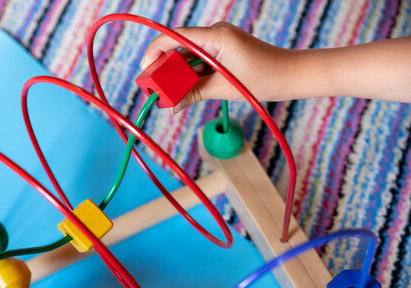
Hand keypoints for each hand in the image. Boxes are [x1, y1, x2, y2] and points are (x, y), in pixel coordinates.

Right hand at [140, 22, 297, 112]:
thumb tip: (170, 106)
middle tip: (154, 89)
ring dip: (177, 74)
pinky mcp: (223, 50)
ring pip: (188, 55)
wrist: (291, 75)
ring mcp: (220, 41)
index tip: (145, 72)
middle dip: (164, 68)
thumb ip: (192, 94)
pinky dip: (190, 75)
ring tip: (167, 94)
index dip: (155, 52)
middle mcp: (216, 33)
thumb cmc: (263, 80)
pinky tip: (183, 90)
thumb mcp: (222, 89)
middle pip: (178, 47)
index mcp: (216, 36)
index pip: (175, 37)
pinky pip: (199, 60)